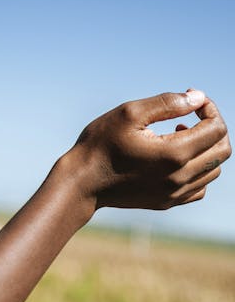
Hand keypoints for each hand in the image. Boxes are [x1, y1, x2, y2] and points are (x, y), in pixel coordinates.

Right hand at [71, 90, 230, 209]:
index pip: (216, 128)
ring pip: (213, 170)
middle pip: (222, 150)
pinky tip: (176, 159)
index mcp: (174, 154)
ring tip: (179, 135)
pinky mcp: (166, 202)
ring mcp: (173, 193)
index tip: (191, 101)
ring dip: (205, 149)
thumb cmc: (99, 145)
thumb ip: (167, 103)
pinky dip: (198, 171)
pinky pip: (199, 188)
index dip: (209, 109)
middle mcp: (179, 177)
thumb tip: (197, 98)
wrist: (80, 183)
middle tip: (190, 117)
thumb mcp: (128, 114)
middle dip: (213, 127)